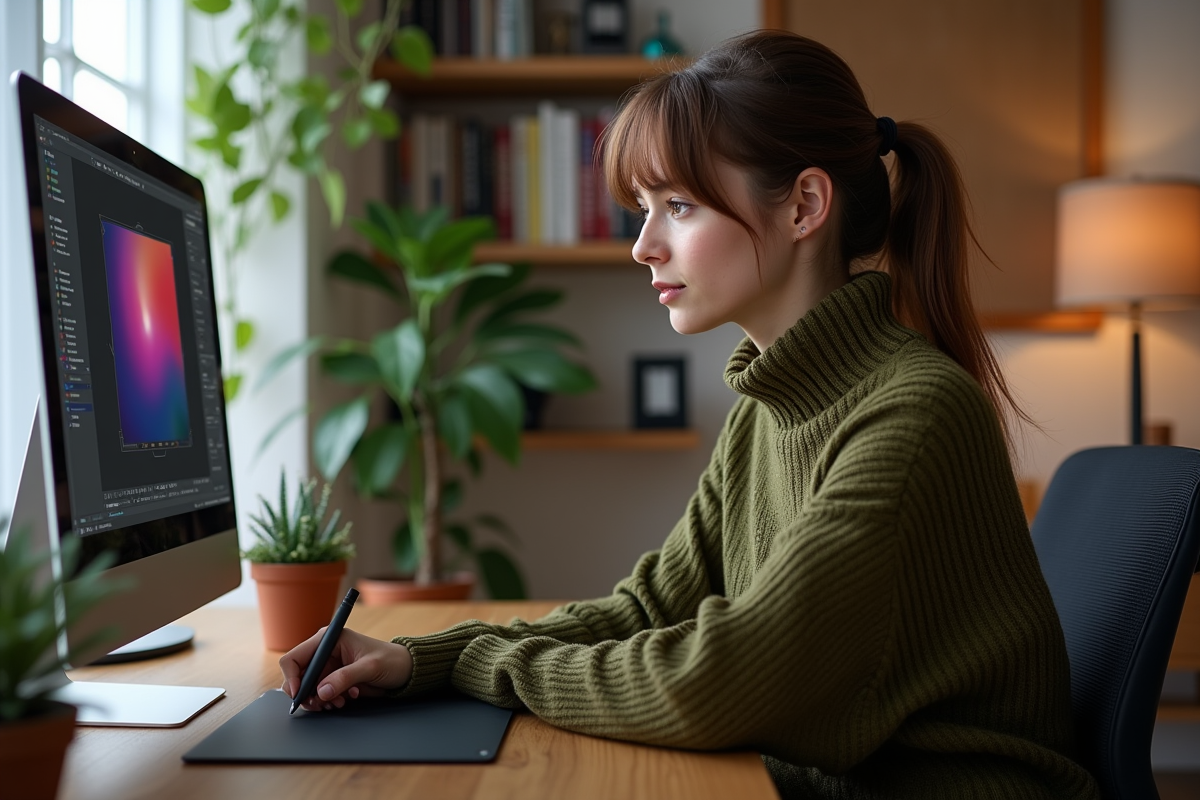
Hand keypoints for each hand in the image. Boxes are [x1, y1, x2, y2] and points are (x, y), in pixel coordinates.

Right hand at [279, 627, 412, 711]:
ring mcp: (329, 667)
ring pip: (308, 689)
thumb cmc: (391, 660)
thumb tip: (321, 692)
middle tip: (321, 704)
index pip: (294, 657)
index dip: (292, 677)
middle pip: (298, 677)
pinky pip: (320, 695)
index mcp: (329, 639)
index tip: (299, 694)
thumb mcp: (369, 667)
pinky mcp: (335, 680)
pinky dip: (328, 701)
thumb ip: (345, 678)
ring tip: (339, 702)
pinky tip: (345, 700)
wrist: (405, 670)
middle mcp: (325, 652)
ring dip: (319, 700)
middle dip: (306, 693)